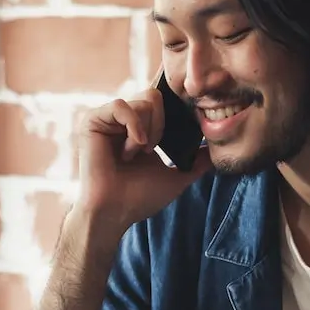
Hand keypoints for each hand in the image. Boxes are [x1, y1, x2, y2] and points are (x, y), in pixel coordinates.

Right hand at [75, 87, 211, 232]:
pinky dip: (133, 126)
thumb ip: (197, 162)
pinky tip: (131, 149)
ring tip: (137, 154)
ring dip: (147, 131)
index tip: (179, 132)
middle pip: (155, 97)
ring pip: (142, 101)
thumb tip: (216, 151)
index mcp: (139, 129)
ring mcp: (107, 119)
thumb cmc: (139, 198)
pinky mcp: (92, 120)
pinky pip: (121, 105)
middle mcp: (122, 121)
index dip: (173, 113)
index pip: (162, 103)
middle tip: (151, 150)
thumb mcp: (176, 177)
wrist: (114, 212)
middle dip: (161, 124)